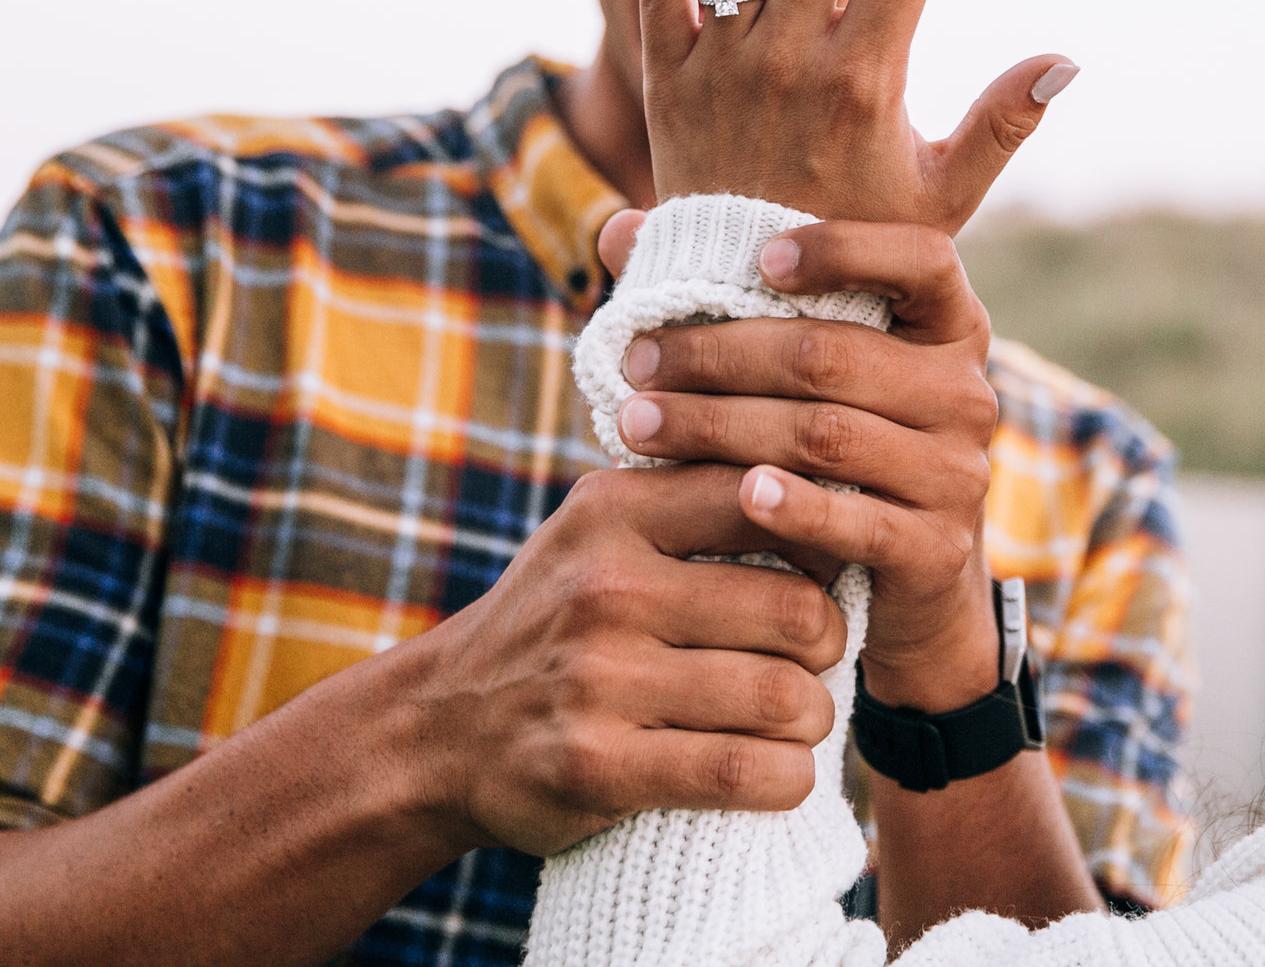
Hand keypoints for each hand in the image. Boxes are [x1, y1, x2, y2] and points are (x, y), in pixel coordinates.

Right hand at [395, 461, 848, 854]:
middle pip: (798, 611)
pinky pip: (745, 774)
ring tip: (797, 717)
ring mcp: (600, 680)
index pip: (770, 501)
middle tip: (815, 659)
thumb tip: (823, 487)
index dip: (824, 539)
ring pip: (783, 698)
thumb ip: (691, 498)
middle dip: (829, 643)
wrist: (435, 730)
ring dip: (812, 718)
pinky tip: (779, 771)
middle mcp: (606, 587)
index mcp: (614, 513)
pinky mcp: (599, 767)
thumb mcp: (598, 532)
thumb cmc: (555, 621)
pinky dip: (786, 778)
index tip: (826, 571)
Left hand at [599, 212, 1004, 712]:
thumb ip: (725, 297)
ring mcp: (957, 473)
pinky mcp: (938, 548)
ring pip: (826, 434)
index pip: (922, 258)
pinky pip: (857, 520)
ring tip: (638, 425)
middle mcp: (965, 393)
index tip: (760, 259)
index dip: (847, 249)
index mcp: (948, 328)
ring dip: (720, 427)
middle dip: (718, 355)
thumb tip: (622, 230)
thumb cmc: (835, 452)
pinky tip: (741, 493)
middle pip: (832, 355)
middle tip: (635, 362)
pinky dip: (795, 506)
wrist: (906, 585)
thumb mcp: (804, 375)